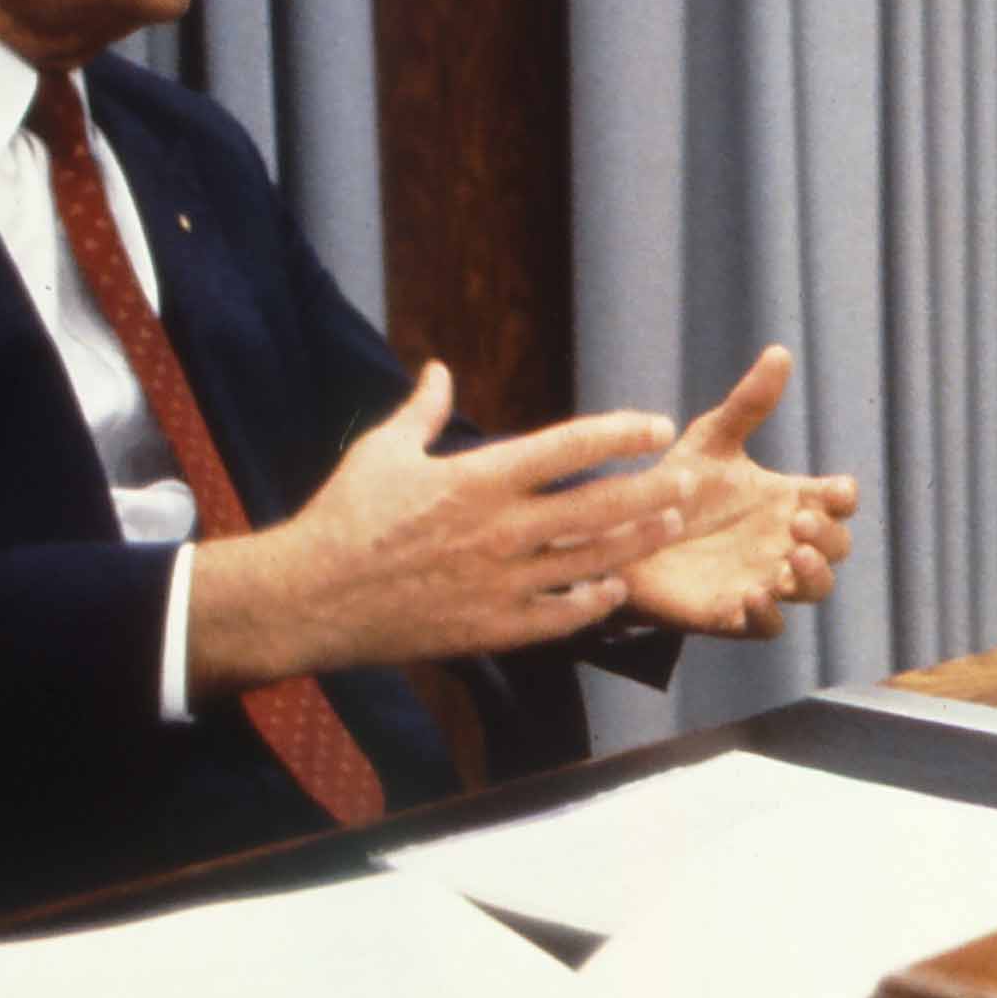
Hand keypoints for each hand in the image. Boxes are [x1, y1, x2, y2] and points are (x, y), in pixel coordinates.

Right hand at [192, 363, 687, 691]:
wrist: (308, 598)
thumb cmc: (343, 516)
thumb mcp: (382, 451)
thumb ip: (423, 411)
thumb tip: (438, 369)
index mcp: (479, 478)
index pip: (571, 446)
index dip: (622, 433)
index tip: (657, 426)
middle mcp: (501, 529)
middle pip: (600, 507)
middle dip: (652, 492)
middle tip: (688, 481)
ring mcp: (500, 583)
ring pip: (592, 561)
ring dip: (638, 543)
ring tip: (669, 527)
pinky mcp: (491, 628)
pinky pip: (560, 617)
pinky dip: (594, 602)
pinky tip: (614, 589)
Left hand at [615, 345, 861, 639]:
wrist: (618, 536)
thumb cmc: (673, 487)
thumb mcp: (711, 440)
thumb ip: (748, 403)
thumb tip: (780, 350)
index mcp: (787, 501)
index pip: (838, 502)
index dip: (843, 498)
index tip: (833, 490)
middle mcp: (783, 543)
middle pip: (837, 547)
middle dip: (828, 536)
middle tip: (796, 522)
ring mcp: (763, 579)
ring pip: (814, 589)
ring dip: (813, 575)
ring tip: (792, 558)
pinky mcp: (733, 613)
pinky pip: (769, 625)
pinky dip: (769, 615)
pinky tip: (753, 595)